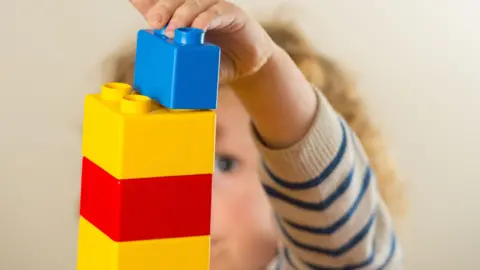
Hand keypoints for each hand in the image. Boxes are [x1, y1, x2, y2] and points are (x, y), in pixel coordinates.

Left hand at [129, 0, 276, 82]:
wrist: (248, 66)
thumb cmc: (217, 62)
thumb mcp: (192, 64)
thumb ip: (176, 64)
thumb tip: (155, 77)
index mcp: (180, 17)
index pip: (156, 3)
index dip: (145, 2)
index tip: (137, 5)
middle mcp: (195, 8)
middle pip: (174, 0)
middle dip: (161, 9)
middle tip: (154, 24)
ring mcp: (212, 8)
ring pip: (193, 3)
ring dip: (181, 15)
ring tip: (173, 32)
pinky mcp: (231, 12)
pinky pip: (216, 11)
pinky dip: (204, 19)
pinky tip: (198, 29)